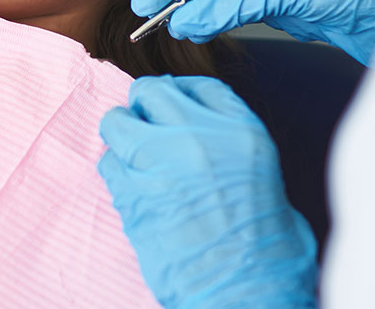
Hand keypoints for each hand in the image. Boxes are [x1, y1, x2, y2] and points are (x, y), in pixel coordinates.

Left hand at [99, 76, 317, 308]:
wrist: (247, 290)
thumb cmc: (266, 243)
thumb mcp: (262, 173)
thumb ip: (226, 140)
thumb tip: (189, 124)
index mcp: (239, 131)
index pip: (198, 86)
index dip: (178, 92)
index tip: (169, 104)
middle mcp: (196, 137)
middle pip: (150, 92)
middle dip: (143, 107)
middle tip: (144, 127)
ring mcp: (159, 162)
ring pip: (117, 123)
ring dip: (122, 138)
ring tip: (135, 160)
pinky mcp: (131, 192)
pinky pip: (108, 165)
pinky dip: (116, 174)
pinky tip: (134, 190)